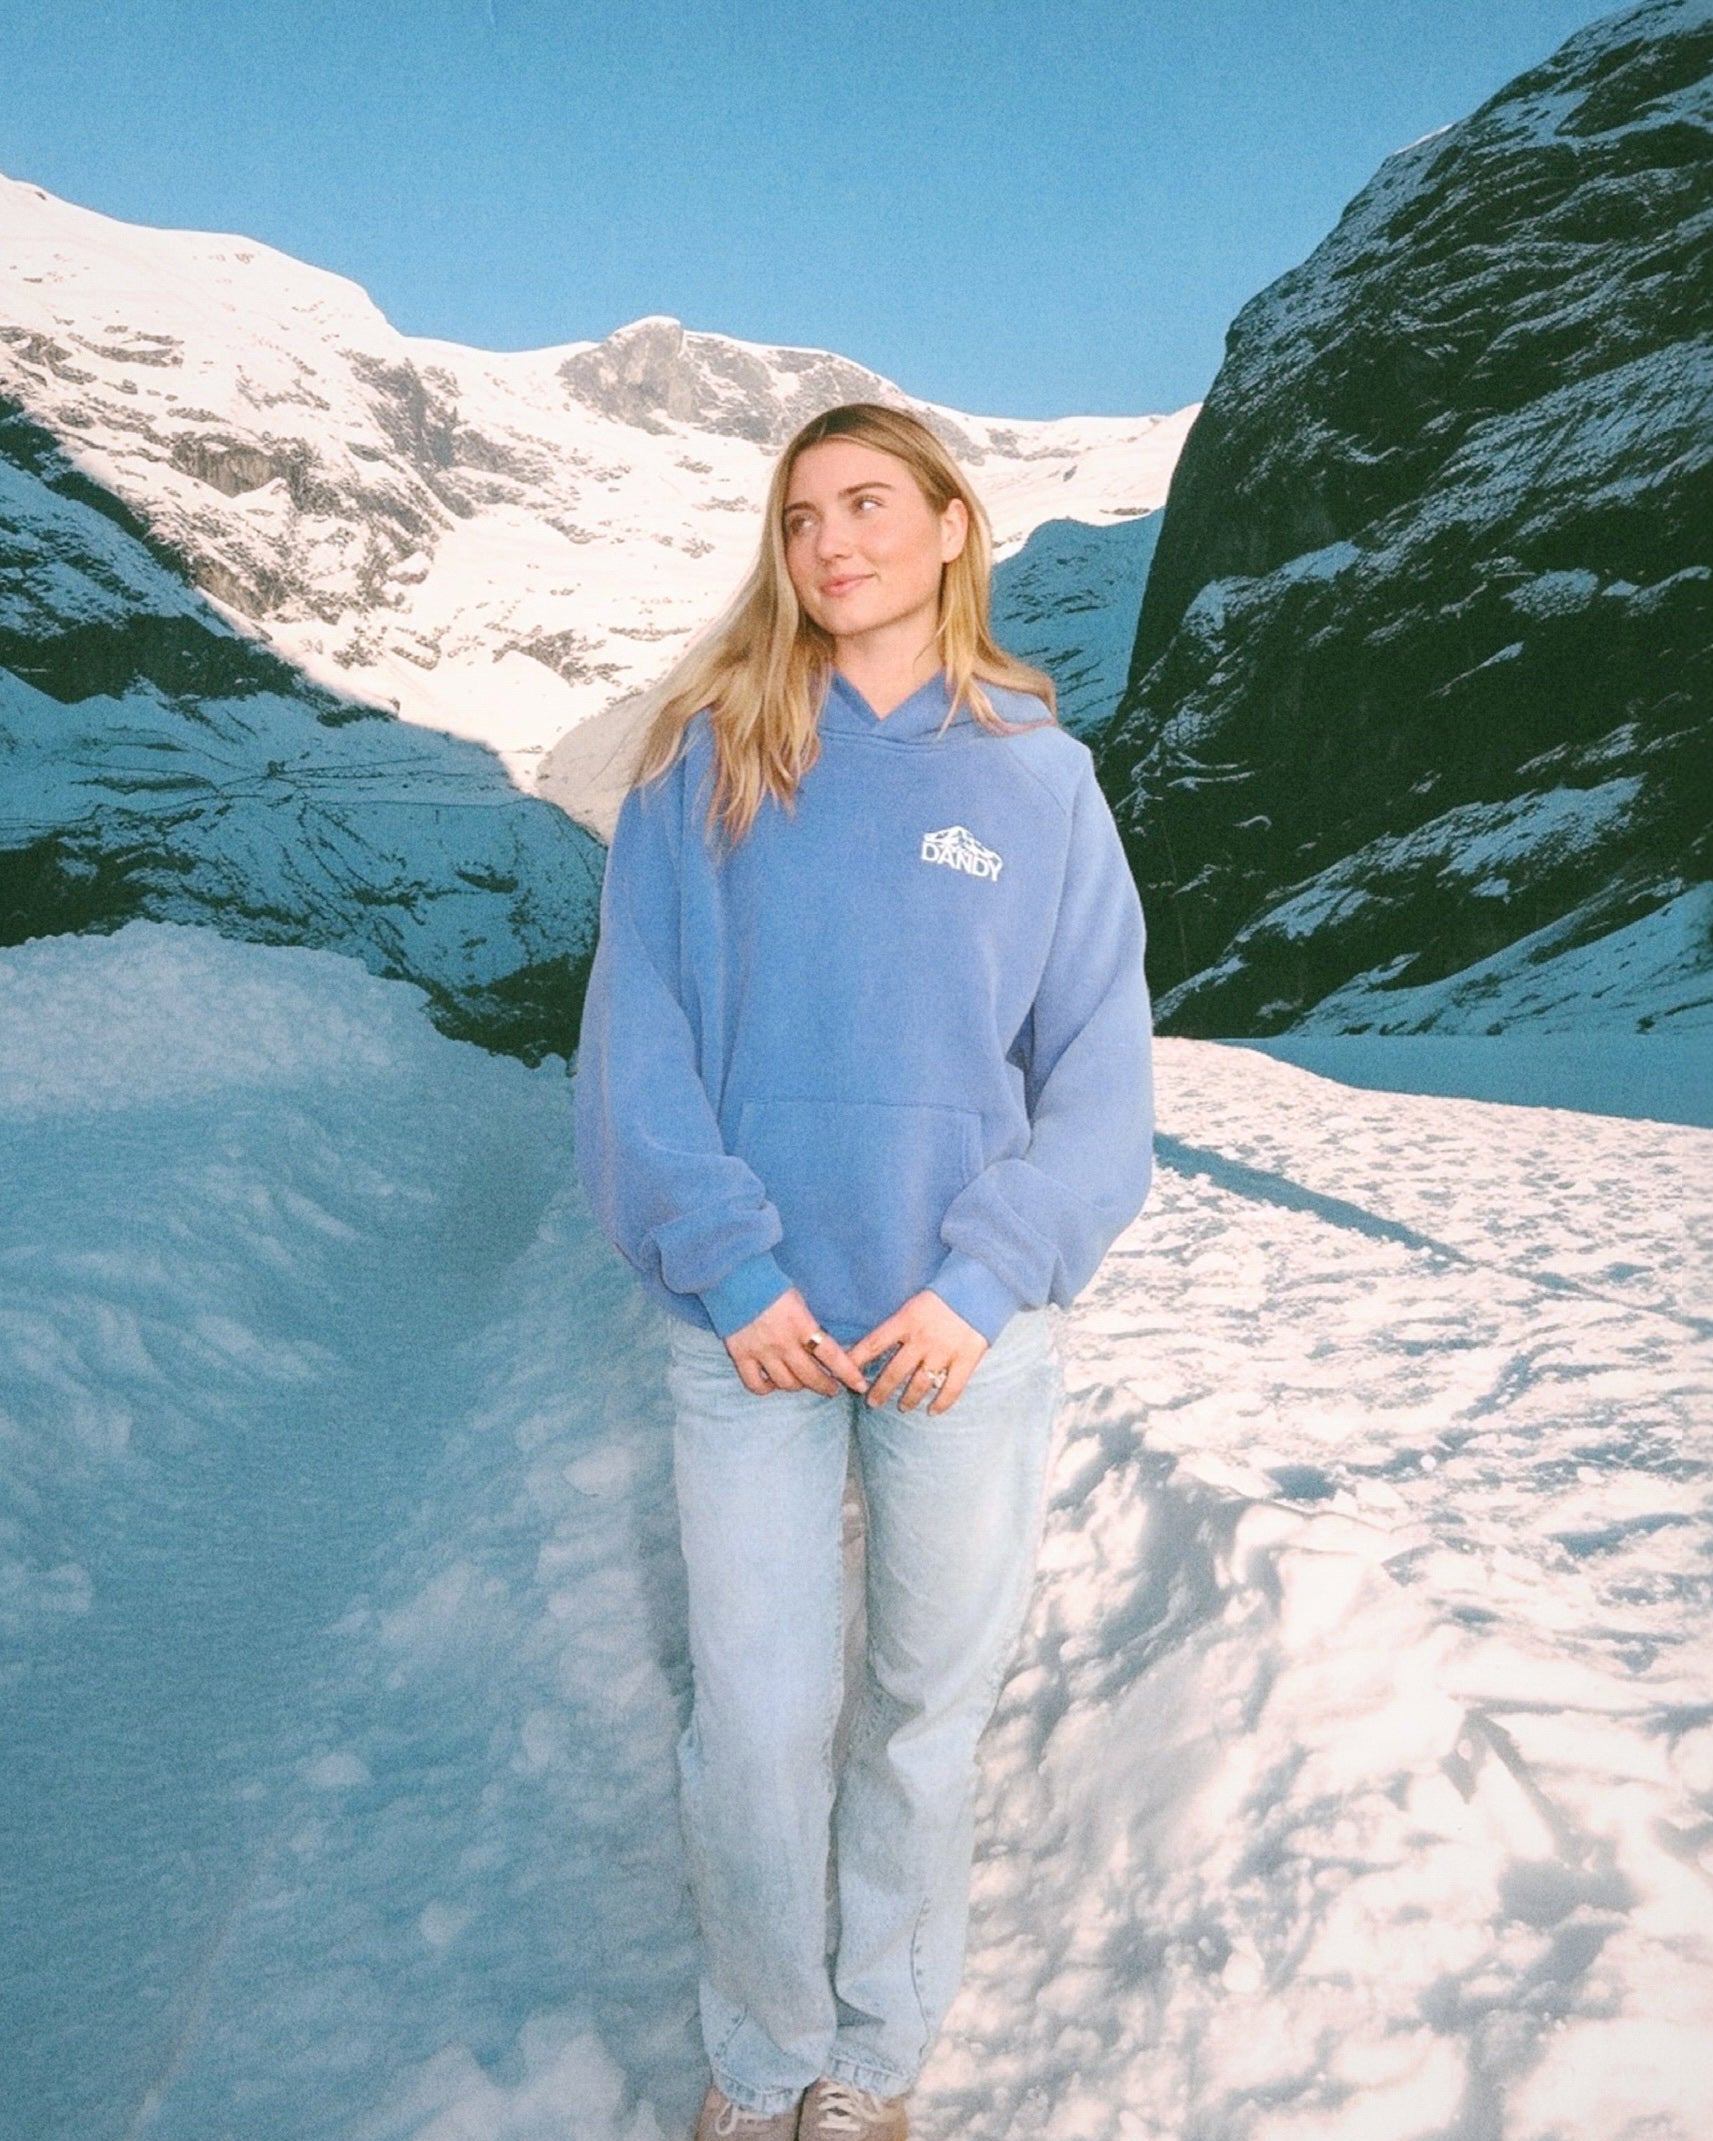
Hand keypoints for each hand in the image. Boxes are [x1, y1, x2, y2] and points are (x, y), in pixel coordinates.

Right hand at [725, 1287, 870, 1398]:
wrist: (735, 1277)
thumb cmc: (771, 1285)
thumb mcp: (799, 1301)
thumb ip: (809, 1324)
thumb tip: (823, 1344)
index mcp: (802, 1325)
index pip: (832, 1356)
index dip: (848, 1373)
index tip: (859, 1385)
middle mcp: (784, 1343)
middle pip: (810, 1376)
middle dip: (826, 1386)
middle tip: (832, 1388)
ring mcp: (762, 1352)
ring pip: (786, 1383)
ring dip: (798, 1386)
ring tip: (801, 1382)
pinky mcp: (741, 1356)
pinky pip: (756, 1384)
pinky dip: (767, 1388)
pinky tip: (772, 1382)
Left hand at [850, 1291, 987, 1413]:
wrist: (982, 1285)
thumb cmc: (947, 1291)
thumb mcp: (916, 1300)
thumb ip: (902, 1321)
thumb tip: (881, 1340)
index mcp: (906, 1320)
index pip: (874, 1343)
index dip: (857, 1360)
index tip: (846, 1374)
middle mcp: (921, 1339)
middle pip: (895, 1371)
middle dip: (881, 1390)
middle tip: (873, 1402)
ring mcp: (944, 1351)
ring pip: (920, 1384)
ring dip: (909, 1398)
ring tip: (903, 1407)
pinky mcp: (965, 1359)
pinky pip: (951, 1388)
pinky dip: (942, 1403)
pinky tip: (933, 1411)